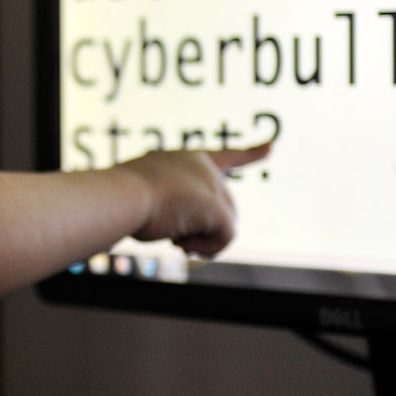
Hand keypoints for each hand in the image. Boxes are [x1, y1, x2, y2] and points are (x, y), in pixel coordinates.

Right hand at [125, 144, 270, 257]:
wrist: (122, 196)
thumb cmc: (123, 198)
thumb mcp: (147, 200)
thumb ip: (171, 210)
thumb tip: (185, 236)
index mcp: (185, 158)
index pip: (225, 157)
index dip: (250, 154)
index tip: (273, 147)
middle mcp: (203, 166)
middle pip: (219, 209)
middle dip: (199, 228)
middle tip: (170, 231)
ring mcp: (212, 184)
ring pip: (222, 225)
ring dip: (198, 238)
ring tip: (171, 233)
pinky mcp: (219, 207)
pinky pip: (225, 237)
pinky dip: (206, 248)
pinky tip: (182, 241)